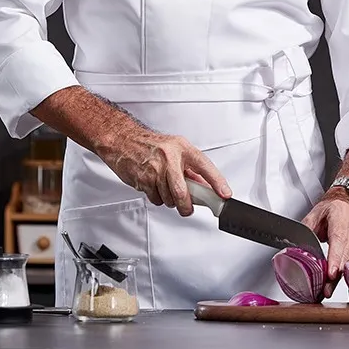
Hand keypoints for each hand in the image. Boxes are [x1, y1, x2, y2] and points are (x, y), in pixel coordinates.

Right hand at [97, 127, 231, 216]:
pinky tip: (153, 185)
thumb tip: (205, 186)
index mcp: (182, 148)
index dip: (216, 181)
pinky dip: (157, 197)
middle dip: (186, 205)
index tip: (225, 194)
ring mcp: (155, 169)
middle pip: (182, 191)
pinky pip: (156, 199)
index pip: (204, 166)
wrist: (123, 140)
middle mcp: (170, 157)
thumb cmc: (151, 145)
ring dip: (169, 200)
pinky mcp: (143, 179)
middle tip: (187, 208)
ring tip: (164, 187)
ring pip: (169, 198)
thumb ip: (190, 168)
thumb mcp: (175, 149)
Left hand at [302, 190, 348, 297]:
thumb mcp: (316, 212)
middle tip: (325, 291)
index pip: (339, 245)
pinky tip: (336, 279)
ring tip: (328, 289)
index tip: (331, 273)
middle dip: (335, 277)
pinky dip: (344, 271)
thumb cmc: (335, 205)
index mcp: (340, 224)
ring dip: (340, 277)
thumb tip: (297, 242)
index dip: (335, 261)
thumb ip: (307, 227)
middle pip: (345, 259)